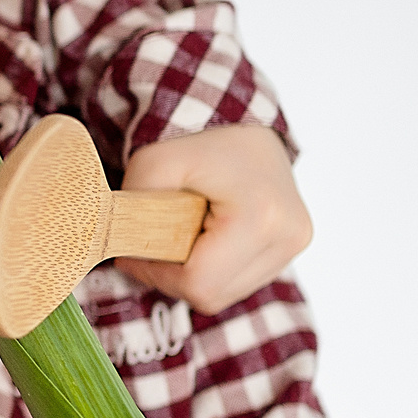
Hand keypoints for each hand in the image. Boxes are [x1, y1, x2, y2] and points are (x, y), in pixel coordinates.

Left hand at [117, 125, 310, 312]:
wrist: (240, 121)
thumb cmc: (197, 137)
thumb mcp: (151, 163)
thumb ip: (132, 209)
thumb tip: (122, 250)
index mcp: (260, 217)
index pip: (198, 282)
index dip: (155, 275)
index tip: (131, 253)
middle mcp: (289, 236)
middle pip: (213, 295)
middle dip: (172, 277)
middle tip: (149, 245)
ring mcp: (295, 243)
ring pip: (227, 294)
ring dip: (193, 275)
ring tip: (178, 235)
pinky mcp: (292, 245)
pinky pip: (241, 281)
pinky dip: (214, 269)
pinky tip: (201, 238)